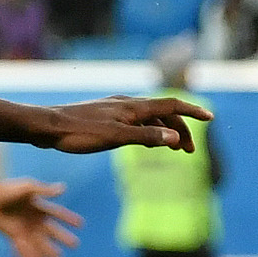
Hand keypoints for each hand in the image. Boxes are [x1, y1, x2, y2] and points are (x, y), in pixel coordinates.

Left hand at [0, 177, 80, 256]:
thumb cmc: (8, 190)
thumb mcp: (29, 188)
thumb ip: (45, 190)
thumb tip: (64, 188)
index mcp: (39, 207)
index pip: (57, 213)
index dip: (68, 218)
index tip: (81, 224)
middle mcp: (33, 219)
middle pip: (51, 230)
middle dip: (63, 237)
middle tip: (75, 244)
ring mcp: (25, 228)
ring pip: (40, 241)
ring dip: (48, 250)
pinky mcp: (14, 235)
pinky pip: (24, 248)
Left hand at [35, 95, 210, 153]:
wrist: (47, 127)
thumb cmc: (79, 133)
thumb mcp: (116, 138)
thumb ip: (146, 137)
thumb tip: (175, 137)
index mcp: (133, 107)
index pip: (171, 105)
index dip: (192, 111)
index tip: (211, 117)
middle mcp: (126, 104)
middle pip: (163, 113)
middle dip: (180, 129)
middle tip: (188, 151)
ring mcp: (115, 110)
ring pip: (149, 119)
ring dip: (164, 132)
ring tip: (173, 150)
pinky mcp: (104, 118)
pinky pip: (135, 123)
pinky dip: (148, 133)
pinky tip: (147, 145)